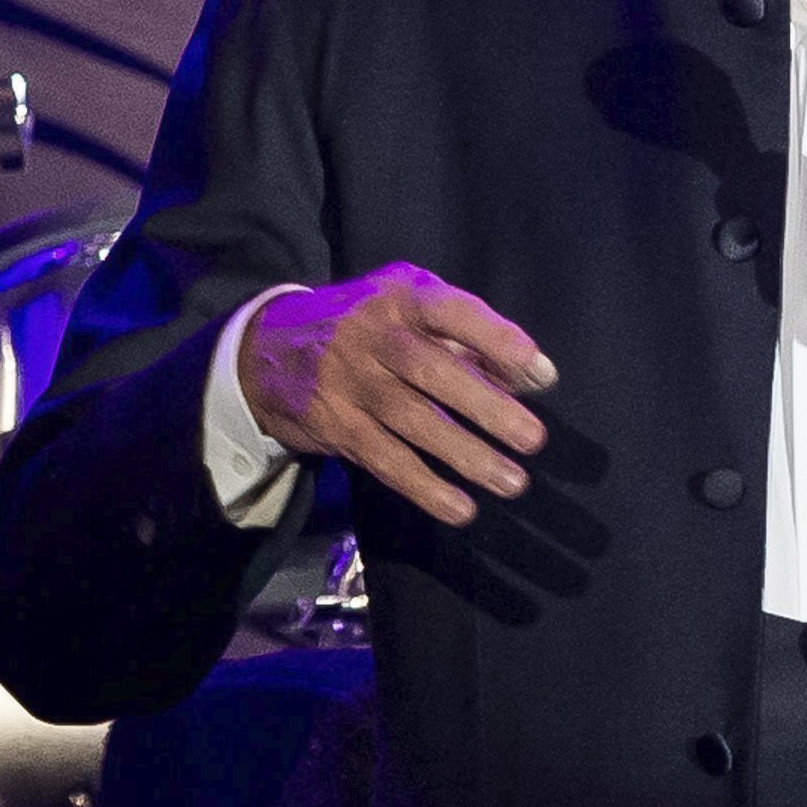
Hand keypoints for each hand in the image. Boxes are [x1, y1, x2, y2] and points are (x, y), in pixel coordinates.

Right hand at [236, 263, 555, 527]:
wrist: (266, 349)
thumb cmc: (364, 323)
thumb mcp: (405, 305)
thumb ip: (462, 335)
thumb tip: (527, 377)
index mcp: (400, 297)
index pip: (452, 312)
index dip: (497, 339)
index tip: (540, 373)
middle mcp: (373, 337)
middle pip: (433, 371)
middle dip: (487, 406)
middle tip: (533, 439)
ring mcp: (351, 384)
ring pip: (412, 421)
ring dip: (466, 455)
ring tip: (512, 481)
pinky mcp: (337, 427)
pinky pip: (386, 460)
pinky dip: (425, 487)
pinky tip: (461, 508)